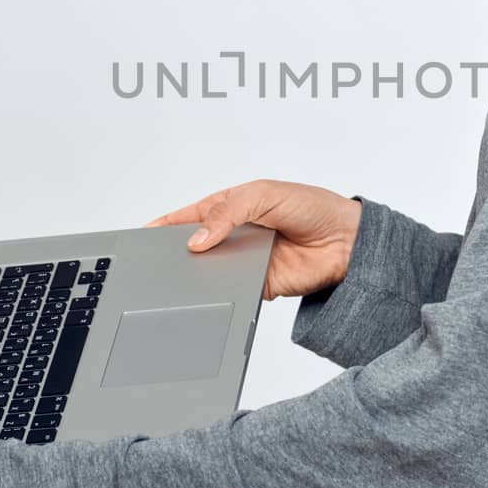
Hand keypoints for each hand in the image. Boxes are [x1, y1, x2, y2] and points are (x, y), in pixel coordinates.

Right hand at [145, 179, 361, 300]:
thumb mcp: (262, 195)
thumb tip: (198, 240)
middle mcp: (234, 235)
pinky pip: (230, 291)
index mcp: (230, 207)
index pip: (189, 217)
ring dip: (198, 274)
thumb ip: (227, 214)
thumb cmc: (310, 206)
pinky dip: (220, 293)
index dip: (165, 225)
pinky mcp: (255, 286)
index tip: (143, 233)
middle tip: (157, 260)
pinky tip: (212, 290)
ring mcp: (243, 261)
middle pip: (195, 247)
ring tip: (180, 276)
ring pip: (209, 272)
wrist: (345, 241)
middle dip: (177, 253)